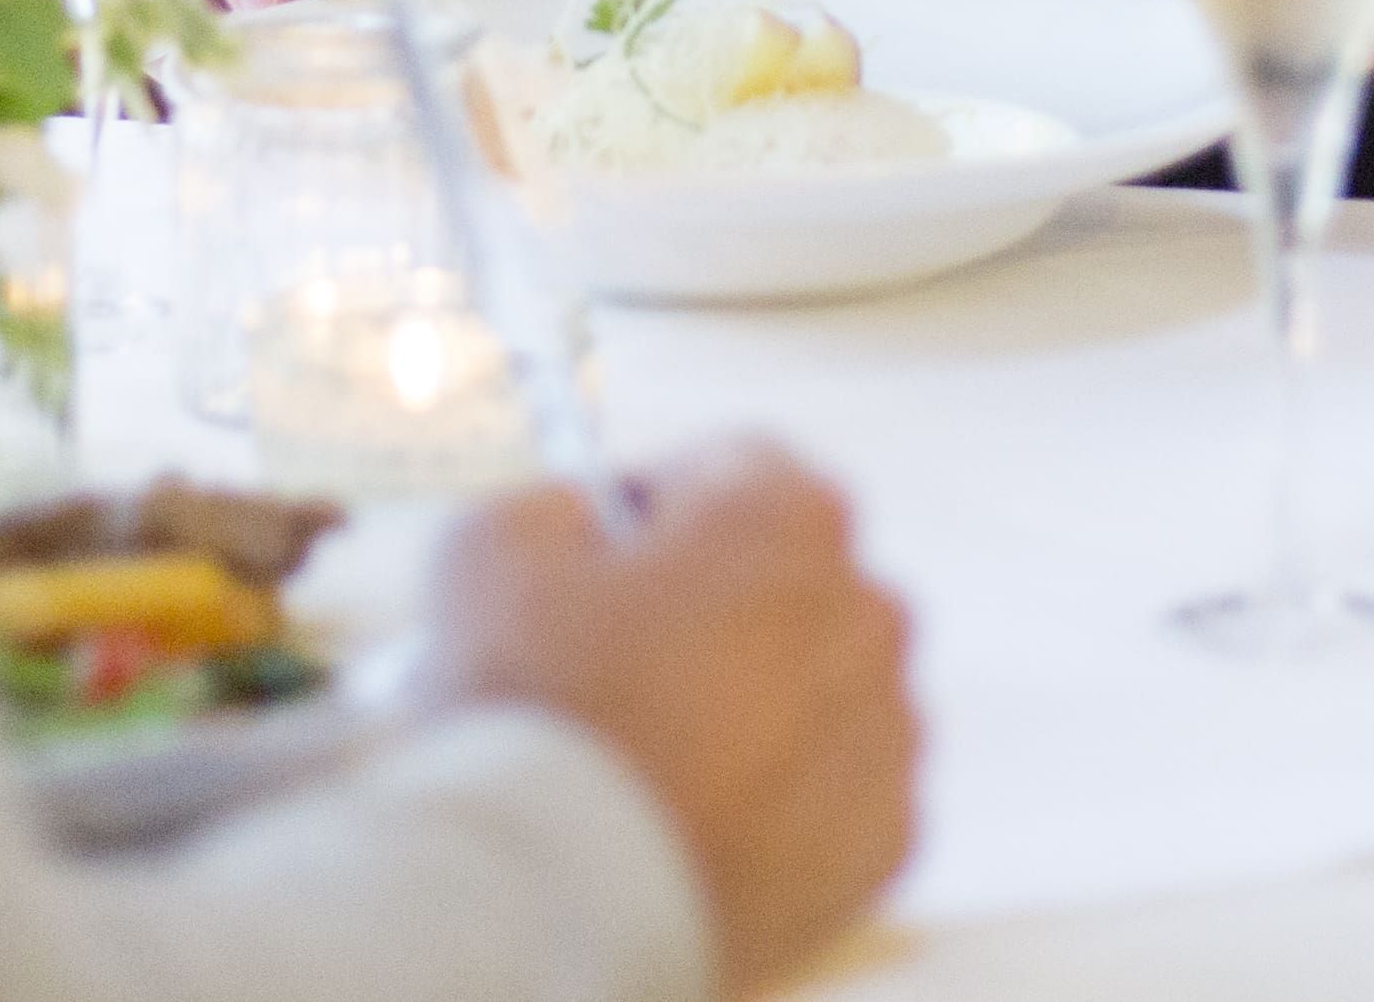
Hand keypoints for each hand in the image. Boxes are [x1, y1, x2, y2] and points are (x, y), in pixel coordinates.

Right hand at [425, 440, 917, 991]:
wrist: (569, 905)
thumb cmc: (533, 711)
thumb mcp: (486, 549)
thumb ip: (550, 509)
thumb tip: (575, 525)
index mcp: (787, 516)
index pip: (729, 468)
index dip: (654, 502)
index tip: (601, 554)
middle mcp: (867, 610)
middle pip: (782, 581)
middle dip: (709, 607)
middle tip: (614, 662)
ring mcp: (887, 731)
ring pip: (815, 690)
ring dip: (748, 704)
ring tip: (649, 756)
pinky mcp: (886, 839)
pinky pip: (830, 794)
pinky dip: (776, 800)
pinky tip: (694, 820)